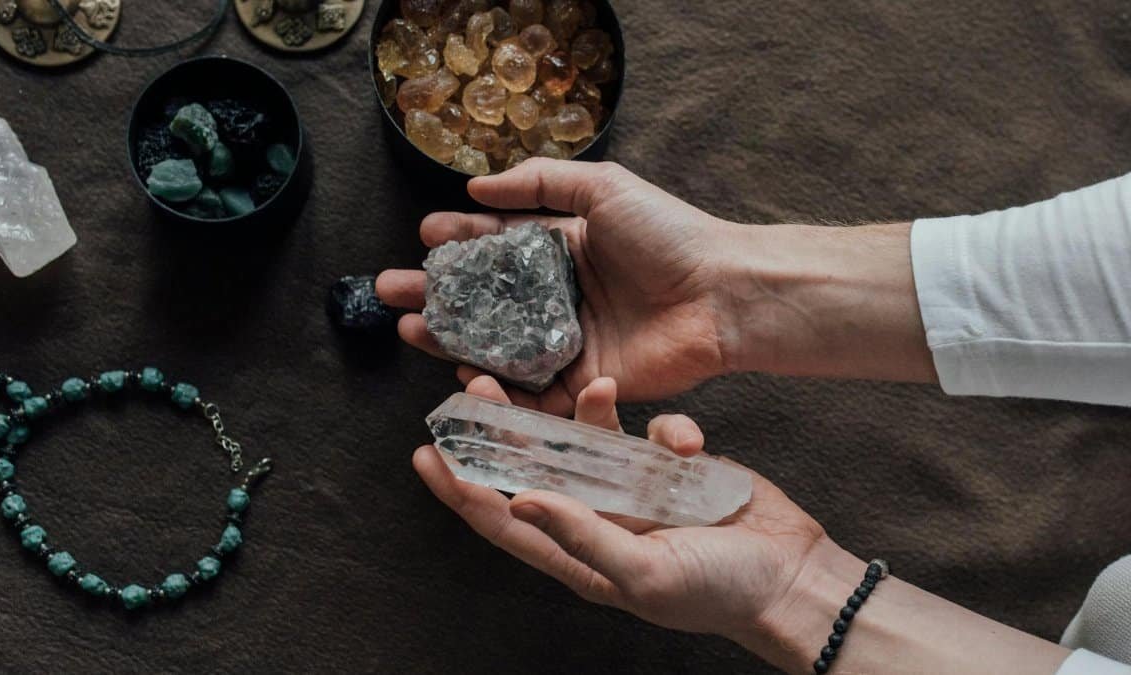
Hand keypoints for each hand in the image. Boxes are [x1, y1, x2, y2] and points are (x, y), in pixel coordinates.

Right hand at [378, 159, 741, 415]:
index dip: (457, 242)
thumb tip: (476, 187)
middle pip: (484, 300)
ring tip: (411, 327)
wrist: (721, 295)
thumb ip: (540, 183)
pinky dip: (494, 388)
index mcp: (563, 250)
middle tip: (390, 291)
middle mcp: (559, 298)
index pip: (496, 246)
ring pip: (496, 347)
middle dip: (435, 295)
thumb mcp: (603, 188)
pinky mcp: (582, 385)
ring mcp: (568, 343)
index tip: (423, 239)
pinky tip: (459, 371)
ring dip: (450, 339)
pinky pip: (529, 392)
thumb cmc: (669, 236)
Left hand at [412, 375, 828, 641]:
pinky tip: (690, 443)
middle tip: (475, 386)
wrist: (793, 577)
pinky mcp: (673, 466)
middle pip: (535, 467)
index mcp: (580, 554)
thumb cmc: (718, 590)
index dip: (461, 490)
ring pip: (587, 439)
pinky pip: (652, 432)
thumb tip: (519, 501)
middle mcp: (600, 518)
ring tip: (581, 384)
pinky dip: (667, 429)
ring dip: (577, 411)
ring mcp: (636, 490)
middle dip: (504, 430)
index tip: (426, 454)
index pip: (503, 520)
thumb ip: (581, 533)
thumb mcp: (644, 572)